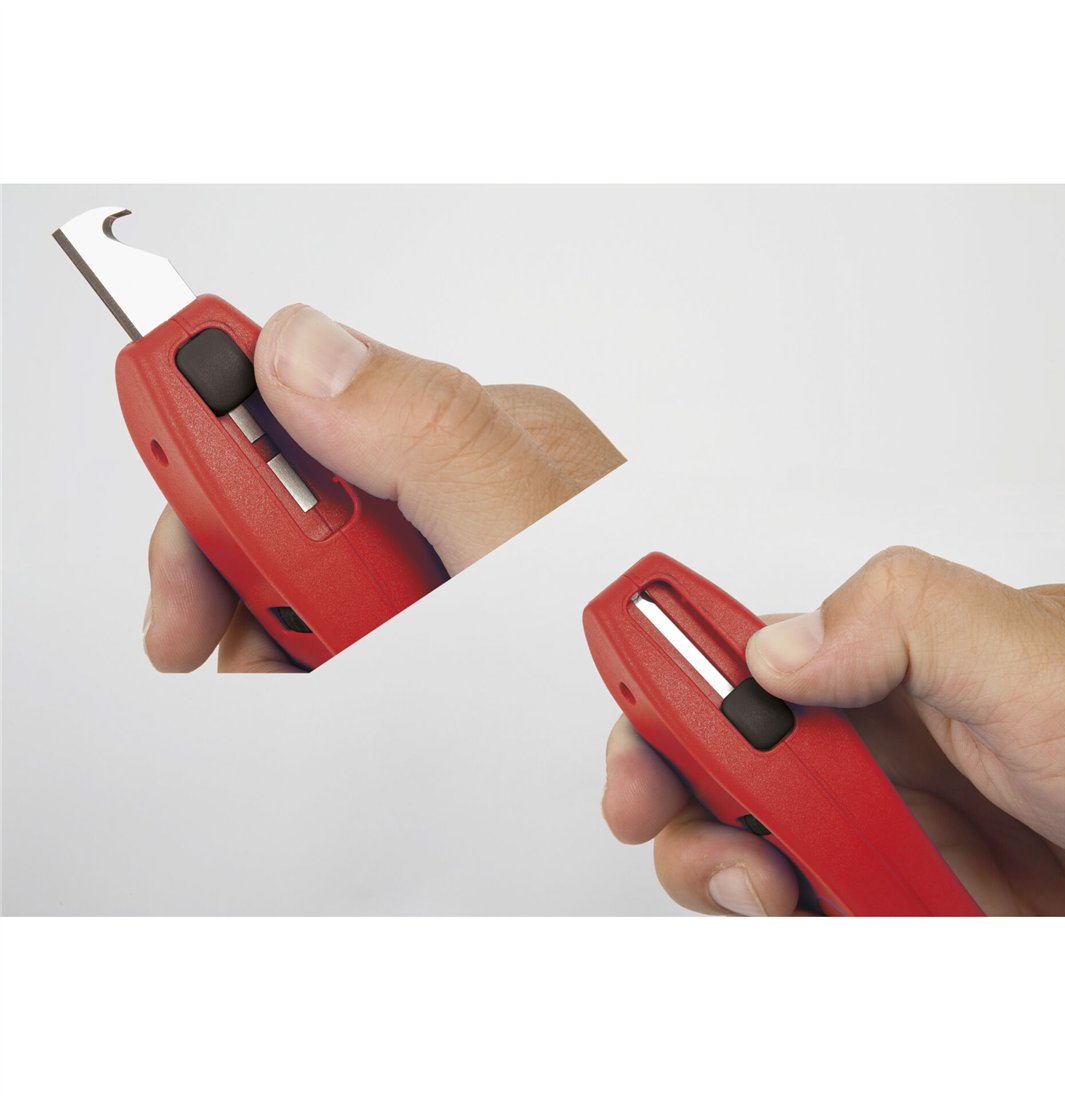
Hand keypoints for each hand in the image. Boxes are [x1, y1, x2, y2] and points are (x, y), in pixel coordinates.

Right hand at [143, 305, 622, 671]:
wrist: (717, 720)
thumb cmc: (641, 615)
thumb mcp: (532, 529)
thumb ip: (424, 431)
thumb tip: (297, 343)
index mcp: (477, 431)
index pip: (304, 394)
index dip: (219, 449)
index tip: (186, 533)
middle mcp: (464, 482)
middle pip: (300, 493)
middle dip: (248, 568)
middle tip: (221, 635)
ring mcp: (459, 554)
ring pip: (320, 569)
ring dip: (289, 631)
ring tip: (306, 675)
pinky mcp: (457, 618)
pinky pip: (359, 627)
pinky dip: (329, 665)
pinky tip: (340, 686)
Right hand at [602, 547, 1064, 914]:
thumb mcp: (1039, 655)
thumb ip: (907, 619)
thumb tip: (778, 651)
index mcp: (876, 668)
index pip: (734, 668)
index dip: (665, 700)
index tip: (640, 753)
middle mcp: (865, 748)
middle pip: (719, 768)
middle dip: (682, 810)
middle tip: (723, 855)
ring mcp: (881, 830)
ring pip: (753, 853)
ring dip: (735, 882)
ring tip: (780, 897)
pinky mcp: (905, 901)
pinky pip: (817, 918)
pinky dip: (799, 926)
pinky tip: (823, 922)